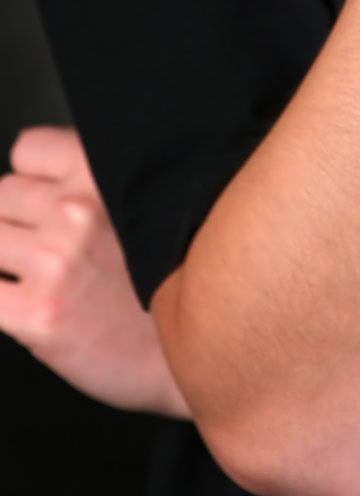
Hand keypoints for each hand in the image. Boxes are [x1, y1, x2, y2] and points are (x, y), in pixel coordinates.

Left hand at [0, 125, 189, 417]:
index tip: (47, 202)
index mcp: (103, 170)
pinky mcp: (38, 314)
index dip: (35, 179)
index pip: (28, 150)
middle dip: (17, 221)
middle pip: (2, 195)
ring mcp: (56, 260)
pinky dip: (0, 299)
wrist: (202, 345)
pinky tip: (22, 307)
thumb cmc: (176, 273)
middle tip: (47, 249)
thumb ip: (96, 180)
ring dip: (7, 260)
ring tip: (42, 280)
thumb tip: (38, 180)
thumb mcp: (147, 200)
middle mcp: (78, 207)